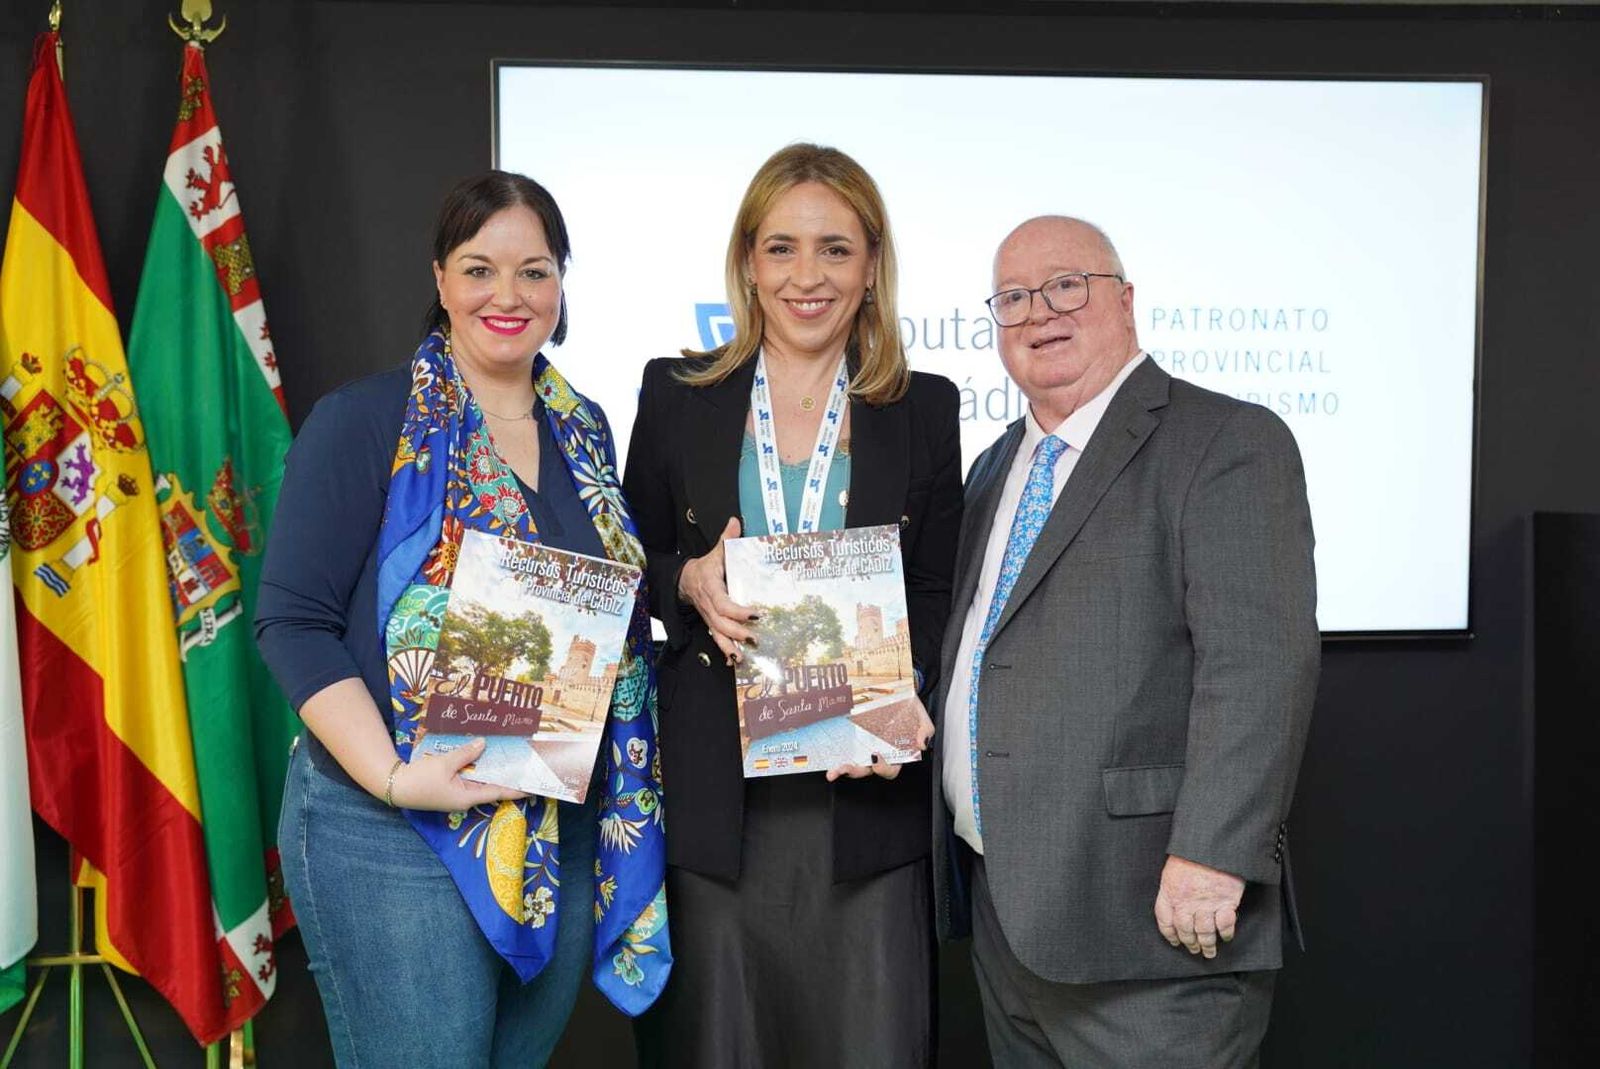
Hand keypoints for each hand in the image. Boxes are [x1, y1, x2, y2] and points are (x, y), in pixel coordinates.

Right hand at [388, 737, 526, 811]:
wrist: (395, 786)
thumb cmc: (419, 778)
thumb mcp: (444, 763)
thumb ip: (465, 754)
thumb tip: (484, 744)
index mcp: (467, 797)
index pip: (498, 792)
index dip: (516, 789)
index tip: (533, 786)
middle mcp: (465, 798)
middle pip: (491, 786)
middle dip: (506, 775)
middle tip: (524, 764)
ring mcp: (457, 794)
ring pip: (480, 780)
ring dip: (491, 769)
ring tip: (508, 757)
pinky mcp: (450, 788)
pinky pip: (468, 778)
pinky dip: (476, 768)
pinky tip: (482, 756)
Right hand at [677, 517, 758, 663]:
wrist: (684, 580)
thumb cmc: (704, 568)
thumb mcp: (715, 553)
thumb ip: (726, 540)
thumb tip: (735, 522)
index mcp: (710, 588)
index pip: (722, 603)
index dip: (737, 611)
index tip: (755, 613)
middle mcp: (708, 606)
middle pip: (719, 623)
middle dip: (736, 632)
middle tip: (754, 637)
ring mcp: (708, 617)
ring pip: (716, 634)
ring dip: (729, 647)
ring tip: (742, 658)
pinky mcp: (710, 623)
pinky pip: (715, 639)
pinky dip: (724, 650)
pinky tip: (734, 661)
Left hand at [825, 696, 935, 781]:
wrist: (897, 689)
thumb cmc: (909, 707)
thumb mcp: (921, 716)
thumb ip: (925, 730)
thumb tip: (921, 744)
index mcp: (895, 754)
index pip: (890, 769)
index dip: (883, 768)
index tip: (876, 756)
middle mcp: (878, 752)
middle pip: (867, 770)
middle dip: (855, 772)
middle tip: (844, 769)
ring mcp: (864, 745)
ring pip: (853, 762)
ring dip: (842, 769)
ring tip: (832, 773)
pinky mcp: (853, 735)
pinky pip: (844, 747)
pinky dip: (836, 753)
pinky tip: (828, 755)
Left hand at [1153, 854, 1245, 958]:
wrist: (1213, 843)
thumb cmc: (1192, 851)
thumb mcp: (1173, 867)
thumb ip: (1172, 887)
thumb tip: (1173, 903)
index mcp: (1170, 892)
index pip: (1165, 920)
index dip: (1170, 934)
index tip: (1175, 941)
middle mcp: (1186, 902)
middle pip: (1185, 930)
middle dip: (1190, 943)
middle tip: (1194, 949)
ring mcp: (1207, 903)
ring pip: (1204, 932)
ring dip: (1207, 945)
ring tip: (1209, 952)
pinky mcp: (1226, 902)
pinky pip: (1225, 925)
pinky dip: (1225, 934)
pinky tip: (1225, 937)